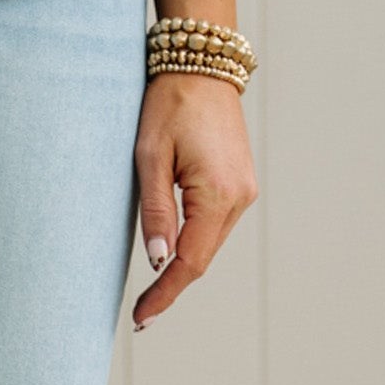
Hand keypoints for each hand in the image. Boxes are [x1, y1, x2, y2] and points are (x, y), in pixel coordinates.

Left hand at [131, 71, 258, 329]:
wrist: (201, 65)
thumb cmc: (169, 105)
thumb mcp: (150, 159)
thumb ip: (154, 213)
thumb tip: (158, 262)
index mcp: (218, 194)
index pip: (189, 262)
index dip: (165, 294)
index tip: (141, 318)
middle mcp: (240, 198)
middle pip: (201, 258)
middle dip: (171, 287)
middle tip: (141, 315)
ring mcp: (244, 191)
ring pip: (209, 245)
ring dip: (182, 267)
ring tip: (152, 293)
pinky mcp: (239, 184)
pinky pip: (214, 226)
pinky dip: (192, 245)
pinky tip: (171, 256)